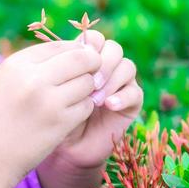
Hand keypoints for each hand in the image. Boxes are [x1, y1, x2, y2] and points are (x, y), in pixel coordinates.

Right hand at [0, 39, 102, 181]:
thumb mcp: (7, 82)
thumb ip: (37, 65)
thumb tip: (81, 49)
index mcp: (17, 63)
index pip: (61, 45)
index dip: (76, 53)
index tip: (76, 65)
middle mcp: (32, 78)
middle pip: (82, 58)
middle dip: (91, 66)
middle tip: (89, 77)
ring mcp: (48, 100)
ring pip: (88, 82)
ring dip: (87, 90)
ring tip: (71, 100)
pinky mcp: (60, 122)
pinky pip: (87, 106)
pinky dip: (83, 110)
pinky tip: (68, 117)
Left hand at [45, 27, 142, 173]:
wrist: (67, 148)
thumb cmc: (55, 117)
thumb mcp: (53, 91)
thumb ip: (61, 69)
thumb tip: (69, 50)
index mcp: (88, 60)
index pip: (95, 39)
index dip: (88, 46)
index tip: (75, 63)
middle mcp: (107, 68)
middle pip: (114, 48)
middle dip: (102, 62)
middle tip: (89, 81)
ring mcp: (121, 84)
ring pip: (127, 67)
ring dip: (111, 80)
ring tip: (96, 99)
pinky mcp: (132, 103)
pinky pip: (135, 92)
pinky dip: (122, 96)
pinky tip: (108, 105)